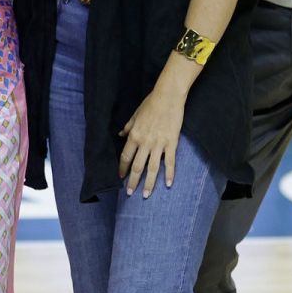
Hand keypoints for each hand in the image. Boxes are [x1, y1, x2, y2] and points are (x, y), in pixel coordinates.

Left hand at [117, 83, 185, 197]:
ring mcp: (159, 144)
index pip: (125, 157)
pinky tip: (169, 184)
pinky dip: (169, 174)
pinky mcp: (172, 143)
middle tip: (130, 193)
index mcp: (134, 135)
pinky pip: (170, 162)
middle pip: (137, 166)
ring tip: (146, 195)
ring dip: (149, 183)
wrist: (168, 97)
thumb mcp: (135, 114)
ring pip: (152, 168)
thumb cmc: (150, 104)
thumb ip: (128, 127)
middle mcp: (145, 143)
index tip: (120, 177)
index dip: (122, 168)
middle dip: (133, 181)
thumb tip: (120, 134)